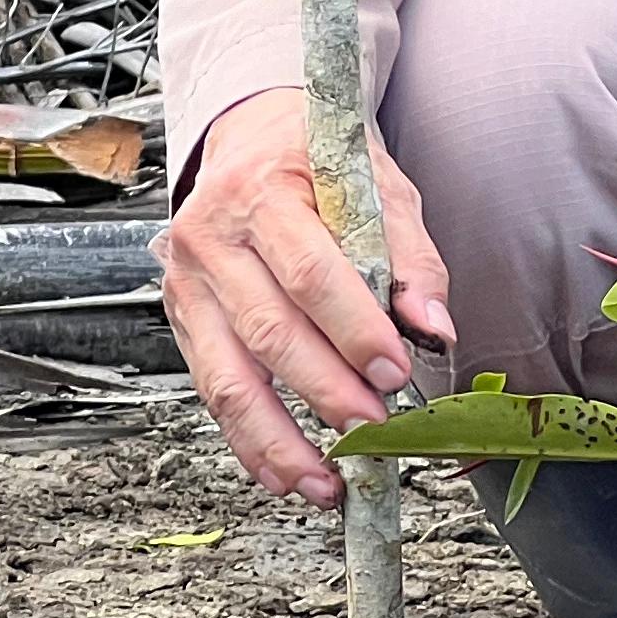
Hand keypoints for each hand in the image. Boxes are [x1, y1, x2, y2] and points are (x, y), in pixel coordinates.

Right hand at [155, 87, 454, 508]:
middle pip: (270, 331)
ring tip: (328, 482)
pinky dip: (248, 440)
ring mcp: (188, 283)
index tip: (395, 371)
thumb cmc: (318, 160)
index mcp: (263, 193)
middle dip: (326, 390)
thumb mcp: (377, 182)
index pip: (310, 272)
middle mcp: (213, 239)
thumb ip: (410, 255)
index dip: (354, 329)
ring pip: (230, 377)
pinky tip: (284, 474)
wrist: (249, 136)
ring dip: (281, 440)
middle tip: (374, 429)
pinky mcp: (181, 318)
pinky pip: (213, 390)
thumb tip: (435, 326)